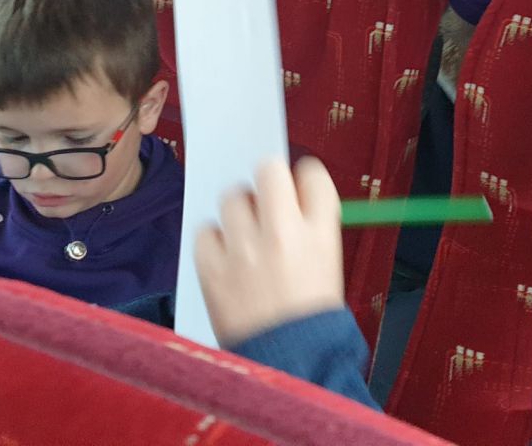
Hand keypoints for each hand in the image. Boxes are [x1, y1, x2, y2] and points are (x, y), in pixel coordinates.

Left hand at [195, 158, 343, 347]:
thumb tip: (291, 192)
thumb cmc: (308, 316)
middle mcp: (282, 233)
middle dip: (267, 180)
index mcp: (319, 232)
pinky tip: (225, 254)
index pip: (310, 173)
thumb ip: (310, 222)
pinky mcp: (213, 268)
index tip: (296, 186)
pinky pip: (204, 230)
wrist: (289, 362)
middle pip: (268, 170)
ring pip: (232, 196)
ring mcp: (244, 249)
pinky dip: (213, 239)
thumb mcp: (327, 261)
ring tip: (244, 232)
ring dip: (239, 209)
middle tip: (265, 201)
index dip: (302, 178)